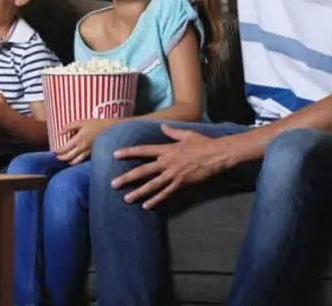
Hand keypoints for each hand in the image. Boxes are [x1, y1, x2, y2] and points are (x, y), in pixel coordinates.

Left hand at [54, 119, 113, 164]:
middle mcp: (82, 148)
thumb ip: (69, 127)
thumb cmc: (94, 124)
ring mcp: (87, 152)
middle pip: (68, 157)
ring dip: (67, 162)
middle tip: (56, 157)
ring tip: (63, 160)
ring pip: (75, 161)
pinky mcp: (91, 154)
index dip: (58, 151)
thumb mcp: (81, 122)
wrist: (108, 129)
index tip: (54, 151)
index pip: (65, 149)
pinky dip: (75, 162)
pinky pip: (81, 161)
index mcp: (78, 139)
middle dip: (60, 158)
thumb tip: (60, 133)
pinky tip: (72, 160)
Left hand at [110, 124, 230, 209]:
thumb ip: (172, 132)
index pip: (143, 150)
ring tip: (126, 198)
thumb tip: (162, 126)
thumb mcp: (186, 134)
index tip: (115, 154)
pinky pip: (166, 193)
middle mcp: (166, 162)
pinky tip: (146, 206)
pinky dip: (155, 200)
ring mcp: (173, 174)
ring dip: (138, 192)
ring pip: (152, 185)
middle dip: (127, 177)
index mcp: (166, 149)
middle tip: (113, 183)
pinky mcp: (181, 184)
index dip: (129, 152)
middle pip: (143, 171)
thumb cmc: (203, 143)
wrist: (218, 154)